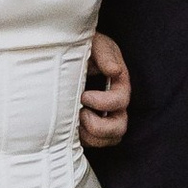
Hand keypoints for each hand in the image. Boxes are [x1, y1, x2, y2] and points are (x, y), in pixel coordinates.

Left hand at [81, 32, 130, 149]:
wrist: (67, 54)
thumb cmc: (84, 47)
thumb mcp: (95, 43)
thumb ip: (104, 54)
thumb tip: (114, 71)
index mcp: (118, 82)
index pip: (121, 101)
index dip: (104, 102)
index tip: (84, 96)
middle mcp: (115, 103)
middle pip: (120, 127)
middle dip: (98, 126)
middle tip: (80, 114)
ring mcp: (105, 117)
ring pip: (111, 139)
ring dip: (92, 136)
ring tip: (76, 124)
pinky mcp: (93, 127)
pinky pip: (97, 143)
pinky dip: (86, 140)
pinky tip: (72, 128)